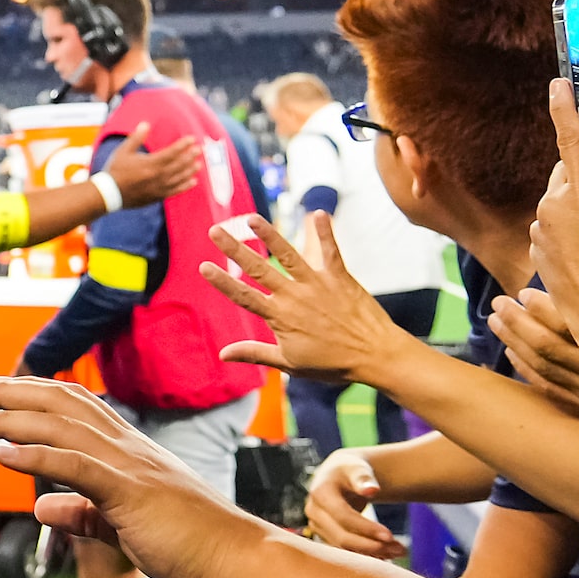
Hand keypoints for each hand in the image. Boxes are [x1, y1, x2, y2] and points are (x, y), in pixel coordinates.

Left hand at [0, 378, 269, 577]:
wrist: (239, 561)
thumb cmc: (191, 546)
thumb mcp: (122, 527)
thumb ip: (84, 515)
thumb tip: (42, 509)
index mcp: (128, 452)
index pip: (72, 406)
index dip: (28, 396)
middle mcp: (128, 448)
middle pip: (58, 403)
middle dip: (7, 395)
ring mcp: (131, 466)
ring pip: (60, 427)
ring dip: (8, 419)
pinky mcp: (132, 492)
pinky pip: (76, 466)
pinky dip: (35, 455)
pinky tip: (2, 454)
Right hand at [104, 134, 203, 209]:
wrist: (109, 194)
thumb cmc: (115, 170)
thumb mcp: (123, 151)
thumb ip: (136, 138)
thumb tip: (145, 124)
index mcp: (150, 163)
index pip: (172, 152)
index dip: (183, 145)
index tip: (192, 139)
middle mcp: (157, 176)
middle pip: (179, 164)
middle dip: (190, 156)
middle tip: (199, 150)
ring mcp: (158, 187)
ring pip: (179, 177)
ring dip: (190, 170)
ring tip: (198, 164)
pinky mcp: (157, 196)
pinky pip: (175, 191)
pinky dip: (185, 186)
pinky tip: (193, 181)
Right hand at [200, 210, 420, 385]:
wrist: (375, 355)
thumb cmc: (332, 364)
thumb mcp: (289, 363)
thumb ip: (255, 352)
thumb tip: (223, 354)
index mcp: (280, 317)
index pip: (243, 296)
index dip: (222, 281)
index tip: (203, 266)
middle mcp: (294, 296)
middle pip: (257, 269)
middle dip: (234, 249)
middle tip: (215, 231)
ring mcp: (317, 283)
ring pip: (288, 254)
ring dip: (268, 234)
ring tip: (251, 218)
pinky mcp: (340, 277)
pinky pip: (330, 250)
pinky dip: (324, 231)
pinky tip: (317, 213)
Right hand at [305, 448, 400, 557]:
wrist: (337, 475)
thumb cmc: (350, 470)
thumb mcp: (357, 468)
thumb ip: (364, 478)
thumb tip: (372, 490)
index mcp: (320, 493)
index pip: (343, 516)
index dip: (365, 528)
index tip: (390, 536)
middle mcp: (314, 512)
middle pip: (342, 536)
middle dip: (372, 545)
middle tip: (401, 549)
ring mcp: (317, 525)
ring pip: (344, 547)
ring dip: (372, 552)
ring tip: (400, 551)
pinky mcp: (324, 535)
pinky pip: (345, 549)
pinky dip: (366, 553)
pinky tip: (387, 554)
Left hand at [486, 289, 578, 424]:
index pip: (569, 323)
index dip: (541, 308)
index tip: (523, 293)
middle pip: (547, 346)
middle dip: (517, 323)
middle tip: (498, 303)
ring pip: (543, 368)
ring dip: (514, 342)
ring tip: (496, 320)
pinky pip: (548, 389)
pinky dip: (526, 369)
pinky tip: (512, 351)